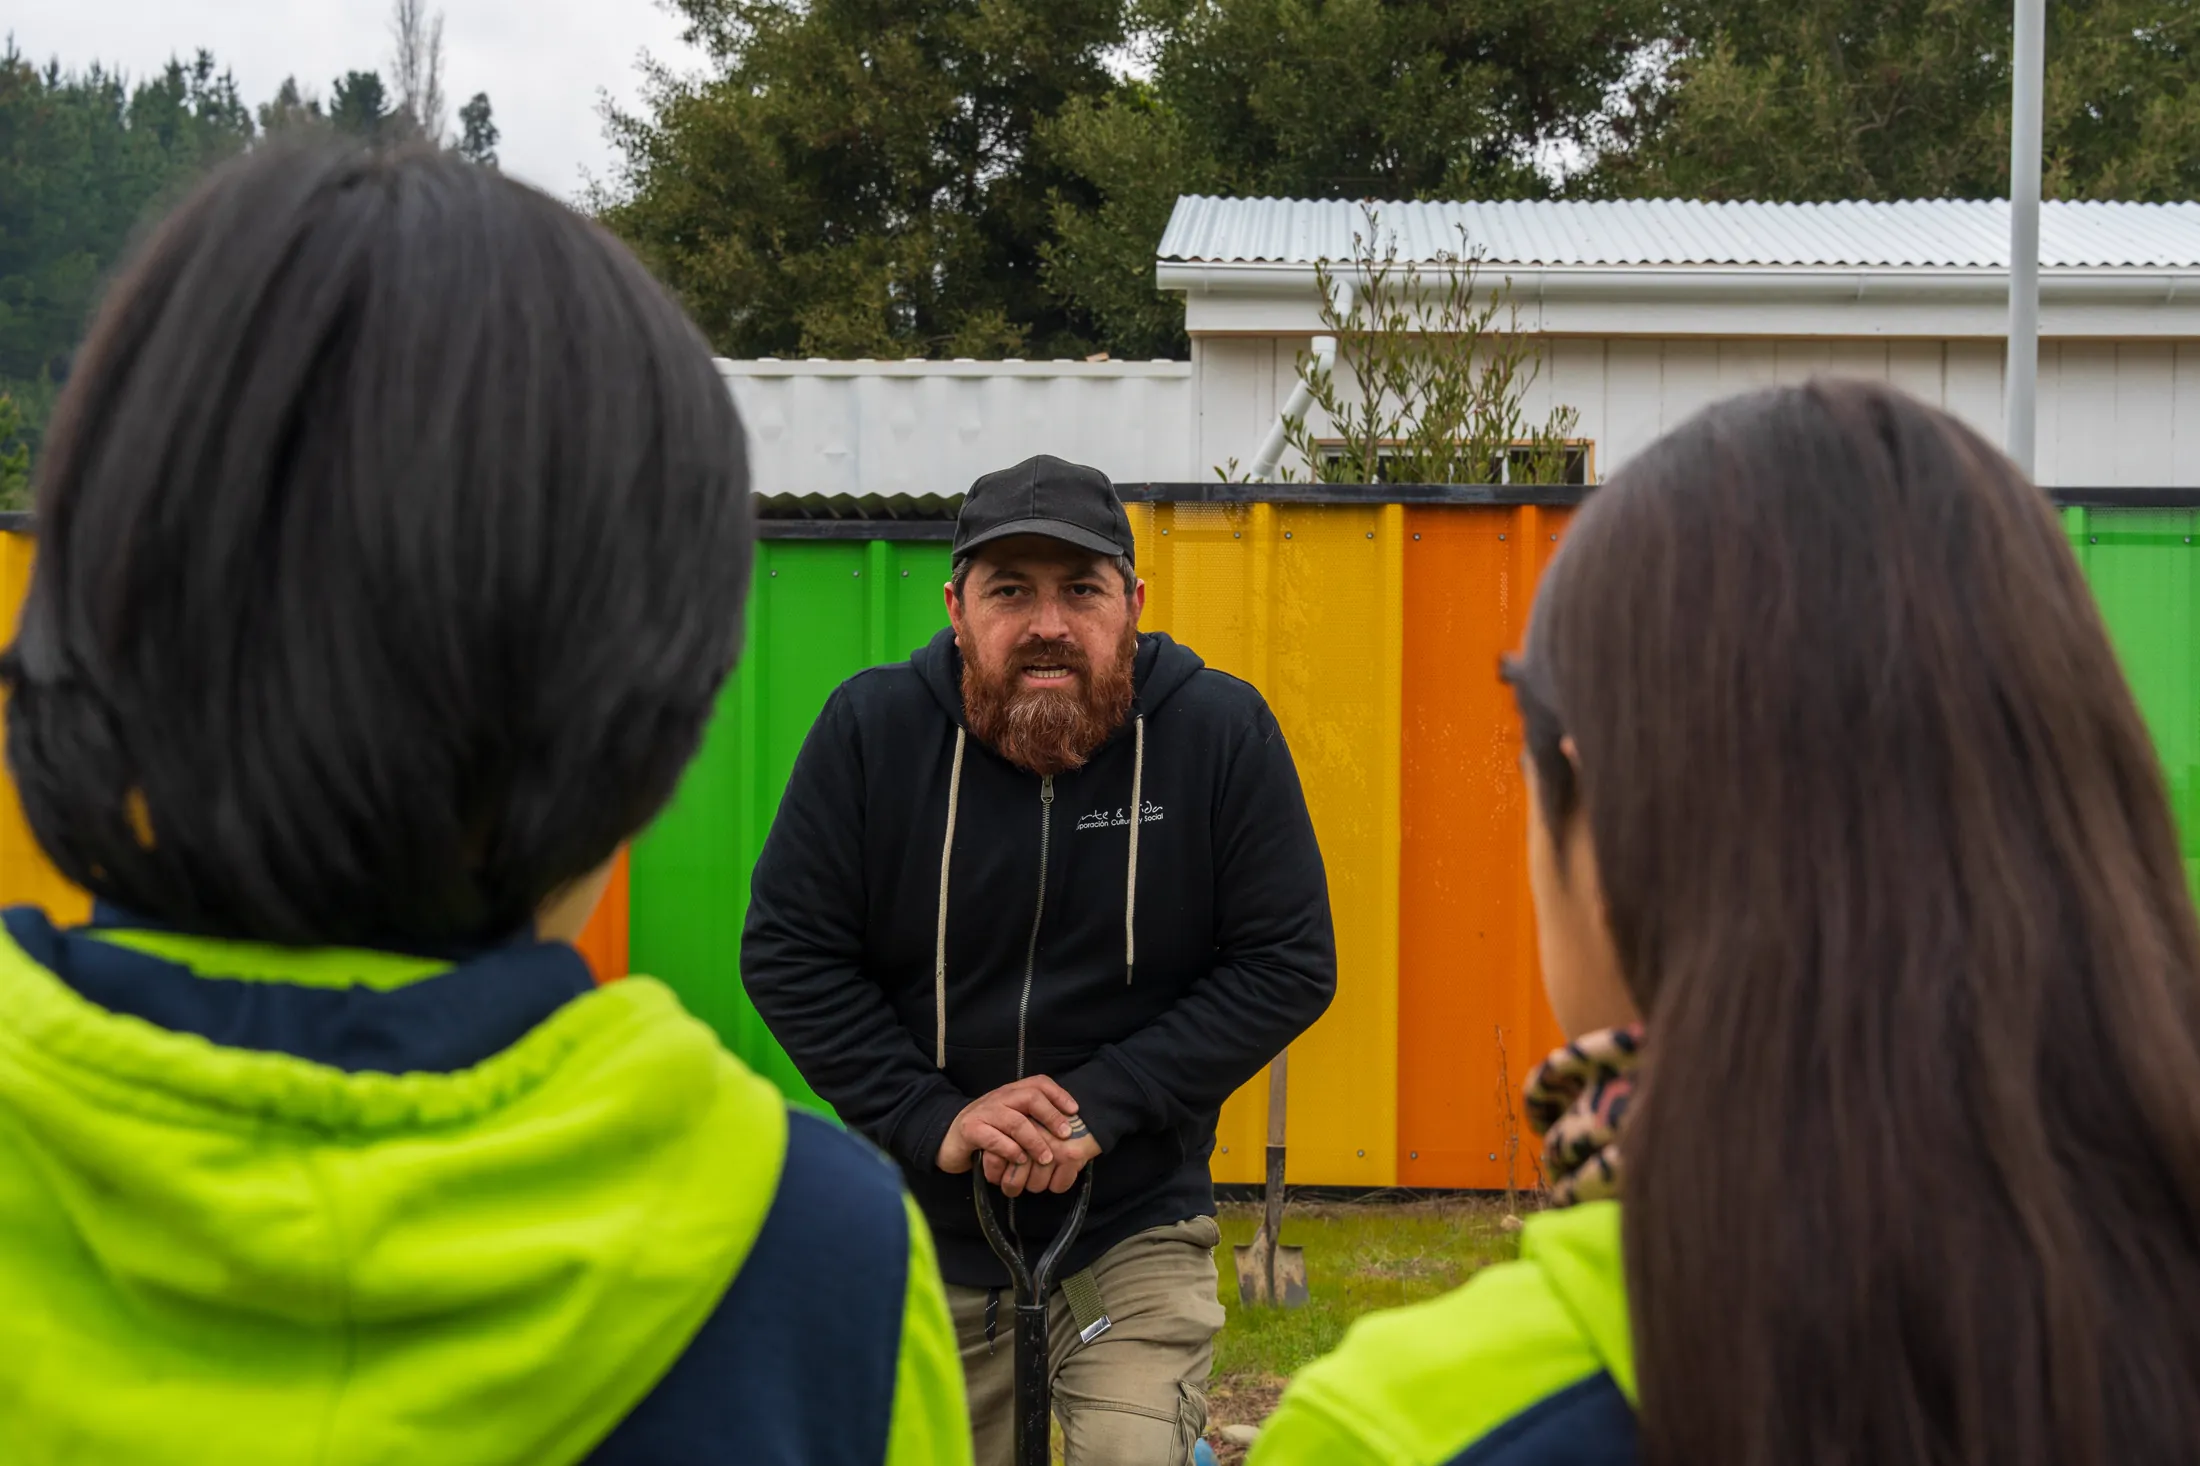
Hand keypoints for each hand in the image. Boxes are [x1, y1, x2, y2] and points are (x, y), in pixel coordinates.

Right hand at [938, 1076, 1092, 1195]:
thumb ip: (1032, 1120)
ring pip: (1015, 1121)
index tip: (1074, 1112)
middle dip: (1051, 1117)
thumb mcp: (1011, 1120)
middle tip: (1065, 1135)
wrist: (948, 1137)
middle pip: (1030, 1097)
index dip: (1059, 1095)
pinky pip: (995, 1139)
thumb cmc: (988, 1131)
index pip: (1039, 1083)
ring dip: (1035, 1141)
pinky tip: (1020, 1161)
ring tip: (1046, 1158)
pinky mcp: (970, 1130)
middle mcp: (999, 1097)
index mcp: (1011, 1092)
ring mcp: (983, 1112)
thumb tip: (1068, 1129)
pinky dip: (1011, 1151)